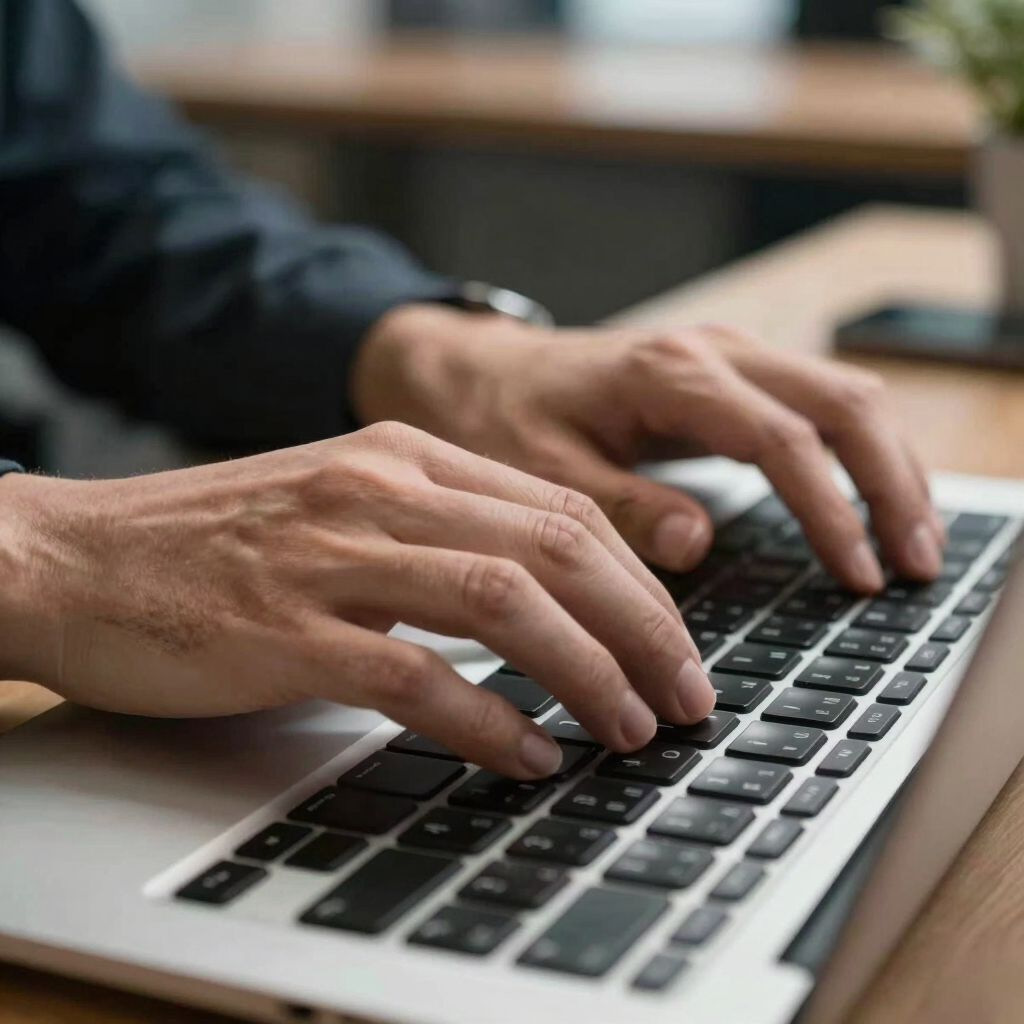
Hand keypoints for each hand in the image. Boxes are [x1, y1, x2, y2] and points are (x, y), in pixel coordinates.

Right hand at [0, 423, 714, 778]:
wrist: (76, 554)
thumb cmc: (214, 542)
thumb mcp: (344, 508)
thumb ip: (438, 537)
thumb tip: (544, 607)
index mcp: (406, 456)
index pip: (561, 510)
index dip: (639, 583)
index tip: (678, 643)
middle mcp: (380, 489)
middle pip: (556, 548)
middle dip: (643, 628)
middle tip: (686, 695)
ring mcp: (332, 554)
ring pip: (505, 603)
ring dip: (587, 671)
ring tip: (632, 728)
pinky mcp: (285, 628)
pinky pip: (415, 675)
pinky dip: (487, 720)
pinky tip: (528, 756)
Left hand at [354, 306, 943, 590]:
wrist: (478, 372)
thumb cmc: (501, 418)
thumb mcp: (542, 471)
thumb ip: (620, 505)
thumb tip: (698, 540)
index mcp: (670, 374)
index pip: (783, 440)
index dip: (832, 511)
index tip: (860, 577)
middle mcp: (712, 351)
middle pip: (842, 403)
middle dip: (891, 485)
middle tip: (917, 565)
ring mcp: (726, 355)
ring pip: (843, 395)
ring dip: (889, 466)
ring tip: (915, 543)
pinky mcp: (726, 374)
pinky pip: (816, 403)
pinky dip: (857, 453)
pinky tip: (869, 502)